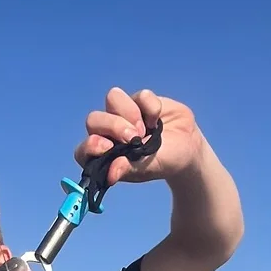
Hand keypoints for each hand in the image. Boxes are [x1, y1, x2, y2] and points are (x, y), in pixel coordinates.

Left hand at [74, 87, 205, 186]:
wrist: (187, 148)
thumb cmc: (162, 162)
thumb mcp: (146, 169)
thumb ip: (127, 168)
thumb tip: (111, 175)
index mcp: (105, 154)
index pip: (83, 150)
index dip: (90, 146)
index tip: (106, 147)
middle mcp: (109, 132)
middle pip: (93, 119)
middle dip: (113, 125)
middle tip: (133, 137)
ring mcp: (124, 113)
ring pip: (113, 98)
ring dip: (130, 113)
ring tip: (146, 129)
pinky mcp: (140, 99)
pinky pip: (140, 95)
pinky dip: (152, 107)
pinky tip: (158, 120)